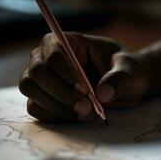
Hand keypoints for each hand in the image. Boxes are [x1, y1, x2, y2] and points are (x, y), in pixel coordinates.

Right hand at [19, 32, 147, 121]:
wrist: (124, 87)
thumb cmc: (124, 70)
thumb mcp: (130, 68)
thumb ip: (120, 77)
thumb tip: (102, 94)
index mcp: (69, 42)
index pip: (52, 51)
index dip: (65, 71)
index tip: (86, 89)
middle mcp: (48, 57)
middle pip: (36, 72)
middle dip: (60, 93)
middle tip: (87, 108)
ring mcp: (43, 78)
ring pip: (30, 88)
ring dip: (55, 106)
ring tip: (85, 113)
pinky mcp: (43, 97)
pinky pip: (35, 107)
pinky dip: (53, 115)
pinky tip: (77, 117)